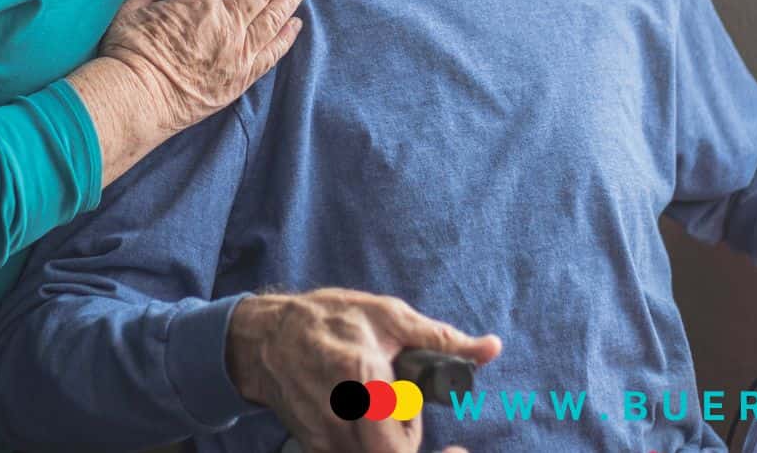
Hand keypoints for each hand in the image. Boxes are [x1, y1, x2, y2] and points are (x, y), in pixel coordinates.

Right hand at [97, 0, 311, 135]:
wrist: (138, 103)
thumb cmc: (129, 56)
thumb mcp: (129, 13)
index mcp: (197, 5)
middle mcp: (225, 25)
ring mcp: (237, 53)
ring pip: (273, 17)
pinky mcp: (241, 78)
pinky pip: (271, 53)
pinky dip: (286, 37)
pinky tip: (296, 23)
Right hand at [228, 289, 498, 452]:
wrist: (266, 337)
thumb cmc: (327, 318)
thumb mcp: (387, 316)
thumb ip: (441, 338)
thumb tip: (490, 347)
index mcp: (362, 381)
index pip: (404, 441)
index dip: (417, 434)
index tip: (448, 443)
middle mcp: (341, 419)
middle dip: (406, 436)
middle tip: (403, 406)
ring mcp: (324, 439)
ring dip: (387, 439)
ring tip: (379, 404)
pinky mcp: (315, 446)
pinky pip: (351, 452)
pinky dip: (366, 440)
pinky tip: (359, 412)